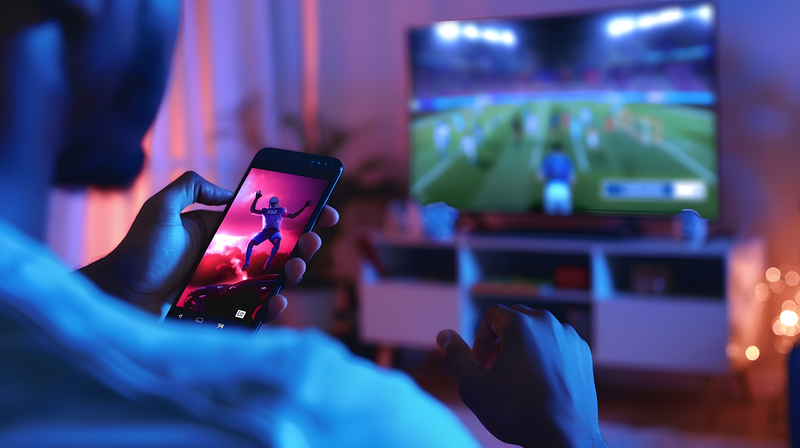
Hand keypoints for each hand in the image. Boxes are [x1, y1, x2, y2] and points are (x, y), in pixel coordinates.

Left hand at [81, 172, 338, 322]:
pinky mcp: (225, 311)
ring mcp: (230, 287)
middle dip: (305, 244)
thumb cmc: (138, 251)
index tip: (323, 211)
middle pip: (280, 252)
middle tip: (316, 238)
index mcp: (223, 233)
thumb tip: (226, 191)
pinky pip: (256, 310)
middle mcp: (232, 260)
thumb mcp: (162, 206)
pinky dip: (272, 307)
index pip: (268, 224)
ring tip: (299, 266)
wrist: (120, 293)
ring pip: (274, 281)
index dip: (298, 218)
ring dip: (294, 272)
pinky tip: (279, 299)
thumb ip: (191, 185)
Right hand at [436, 305, 605, 447]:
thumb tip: (444, 335)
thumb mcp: (473, 386)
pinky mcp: (583, 355)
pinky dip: (546, 355)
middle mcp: (549, 324)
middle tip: (495, 371)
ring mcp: (569, 338)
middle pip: (516, 319)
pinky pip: (558, 344)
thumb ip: (455, 356)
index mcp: (522, 325)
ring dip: (524, 347)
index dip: (481, 339)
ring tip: (518, 377)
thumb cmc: (518, 412)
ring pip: (538, 331)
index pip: (493, 315)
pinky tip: (540, 382)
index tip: (481, 364)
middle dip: (501, 341)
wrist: (565, 438)